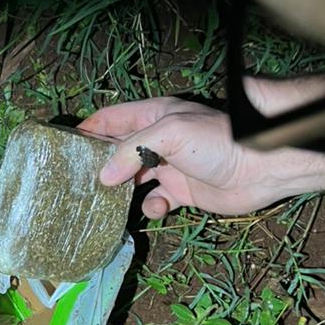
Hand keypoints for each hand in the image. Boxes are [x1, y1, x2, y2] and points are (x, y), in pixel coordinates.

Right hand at [82, 97, 310, 217]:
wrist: (263, 167)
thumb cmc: (219, 141)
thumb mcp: (169, 133)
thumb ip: (131, 151)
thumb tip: (102, 177)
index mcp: (153, 116)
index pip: (110, 119)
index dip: (86, 131)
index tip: (61, 148)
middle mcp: (158, 141)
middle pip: (117, 152)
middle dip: (99, 167)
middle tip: (75, 184)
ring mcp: (170, 168)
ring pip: (133, 181)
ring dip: (120, 193)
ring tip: (105, 204)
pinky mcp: (183, 193)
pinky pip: (155, 203)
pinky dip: (151, 208)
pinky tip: (157, 208)